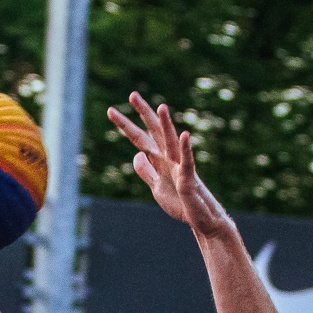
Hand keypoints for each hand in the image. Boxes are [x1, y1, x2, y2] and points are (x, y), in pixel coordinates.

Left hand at [108, 92, 230, 234]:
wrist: (201, 218)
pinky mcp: (189, 178)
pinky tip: (185, 135)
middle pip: (154, 132)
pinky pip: (187, 162)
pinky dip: (186, 149)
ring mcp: (179, 166)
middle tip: (132, 95)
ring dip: (167, 125)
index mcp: (159, 160)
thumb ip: (146, 171)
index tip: (111, 111)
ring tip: (162, 106)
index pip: (140, 138)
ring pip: (171, 142)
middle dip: (144, 114)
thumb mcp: (156, 188)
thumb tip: (136, 155)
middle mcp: (169, 158)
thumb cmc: (181, 202)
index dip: (125, 125)